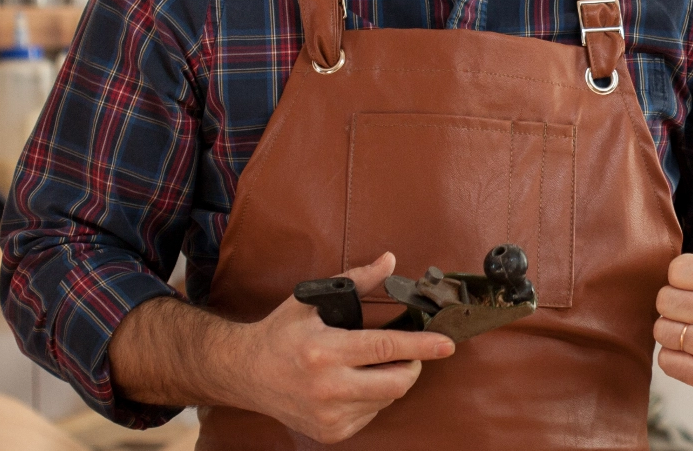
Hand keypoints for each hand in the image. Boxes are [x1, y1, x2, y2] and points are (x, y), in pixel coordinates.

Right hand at [234, 252, 456, 442]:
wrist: (244, 374)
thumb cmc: (280, 334)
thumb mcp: (312, 301)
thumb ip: (357, 281)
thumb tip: (390, 260)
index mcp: (324, 351)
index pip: (386, 348)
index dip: (422, 345)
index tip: (447, 343)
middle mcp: (327, 387)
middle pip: (396, 383)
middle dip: (412, 365)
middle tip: (405, 353)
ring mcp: (329, 415)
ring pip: (387, 399)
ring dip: (389, 381)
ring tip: (366, 366)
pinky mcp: (330, 432)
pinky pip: (372, 414)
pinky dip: (373, 399)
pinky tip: (352, 384)